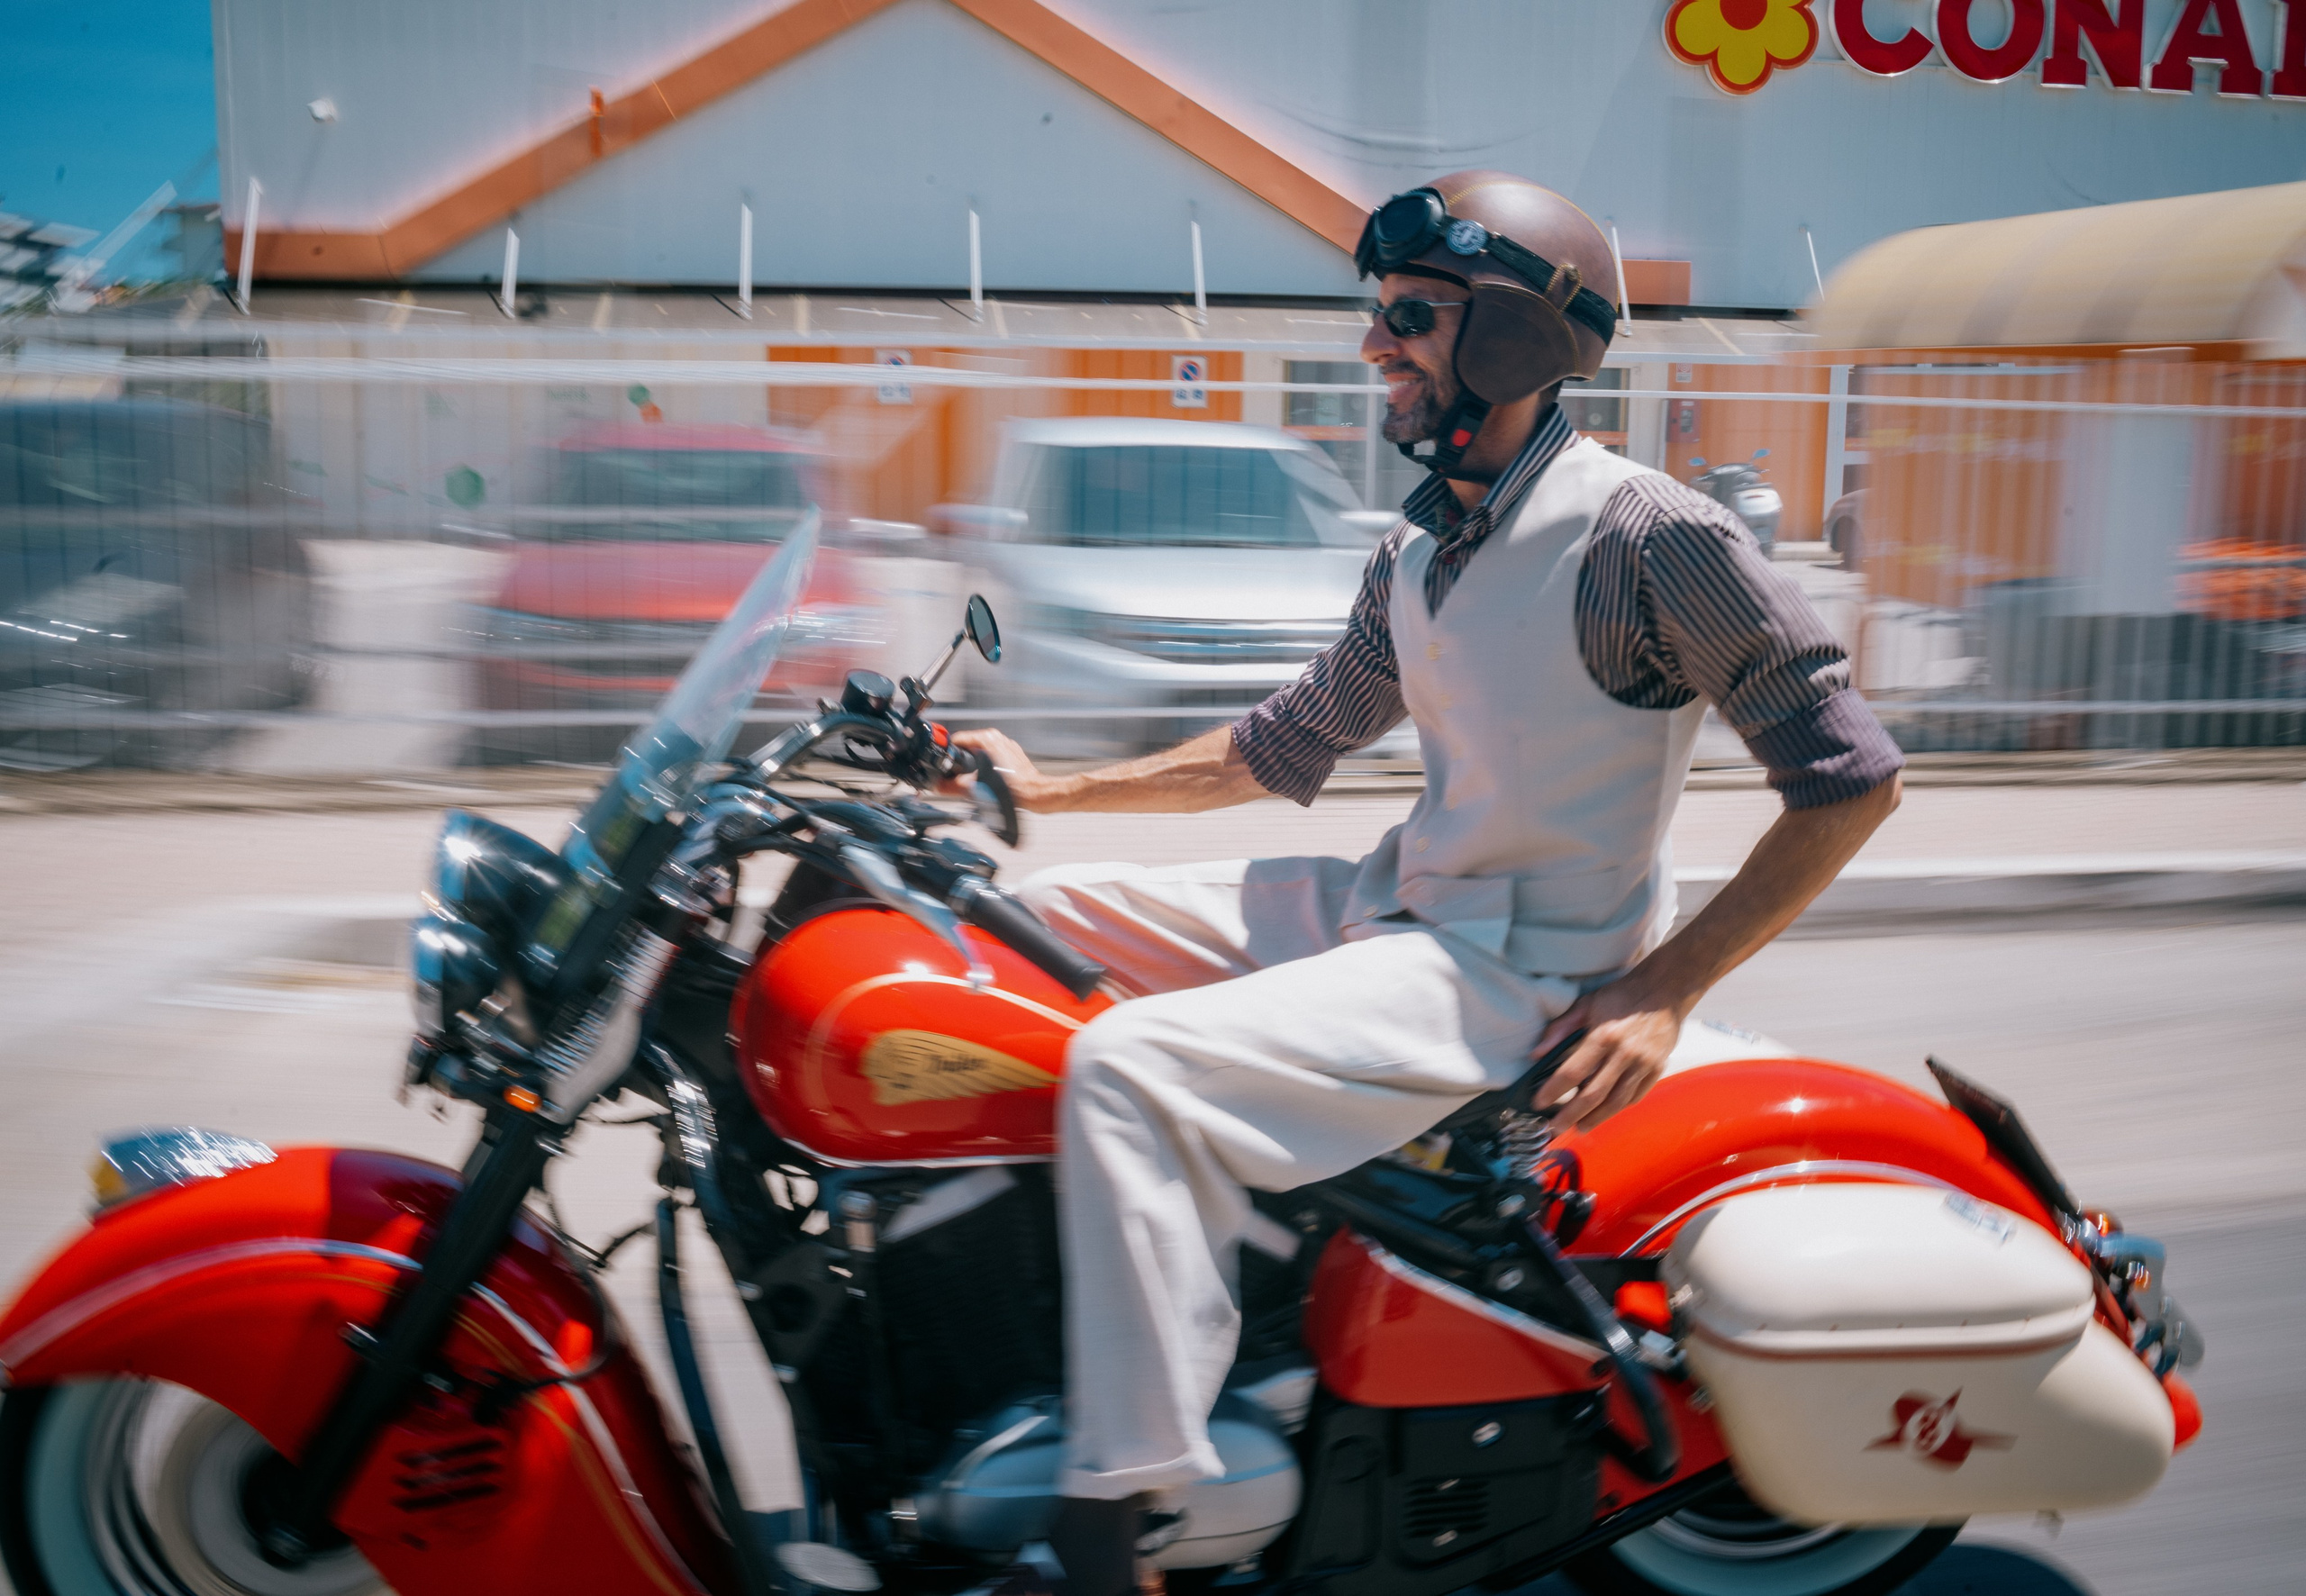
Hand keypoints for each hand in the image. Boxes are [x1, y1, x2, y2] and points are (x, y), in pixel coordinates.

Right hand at [948, 728, 1064, 811]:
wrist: (1035, 794)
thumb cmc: (1014, 789)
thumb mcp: (977, 788)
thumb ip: (953, 786)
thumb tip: (939, 786)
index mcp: (987, 739)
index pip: (957, 740)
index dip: (949, 755)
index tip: (946, 766)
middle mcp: (997, 738)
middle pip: (968, 747)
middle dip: (961, 762)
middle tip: (959, 777)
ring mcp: (1005, 744)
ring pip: (980, 752)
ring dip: (974, 765)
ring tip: (975, 780)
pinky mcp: (1011, 753)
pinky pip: (991, 756)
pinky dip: (986, 766)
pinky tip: (988, 780)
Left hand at [1530, 977, 1688, 1131]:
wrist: (1664, 990)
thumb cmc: (1621, 996)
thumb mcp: (1586, 1004)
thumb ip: (1560, 1029)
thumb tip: (1536, 1054)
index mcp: (1604, 1036)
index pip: (1572, 1072)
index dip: (1552, 1091)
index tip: (1538, 1103)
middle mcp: (1625, 1054)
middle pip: (1593, 1095)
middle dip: (1570, 1115)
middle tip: (1554, 1127)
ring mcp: (1644, 1064)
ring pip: (1616, 1102)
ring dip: (1595, 1119)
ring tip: (1579, 1127)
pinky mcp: (1657, 1069)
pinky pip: (1635, 1096)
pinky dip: (1618, 1108)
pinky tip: (1605, 1112)